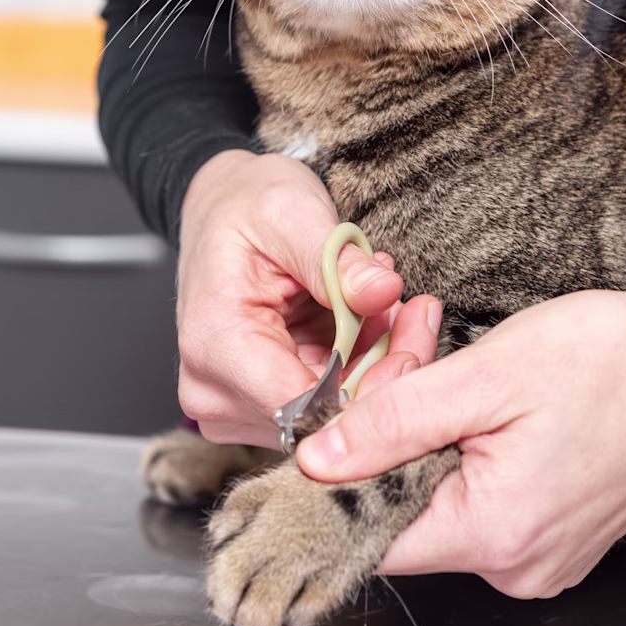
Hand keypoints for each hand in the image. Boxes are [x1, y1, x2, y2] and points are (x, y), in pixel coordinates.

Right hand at [175, 149, 442, 445]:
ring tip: (387, 309)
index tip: (410, 333)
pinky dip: (356, 369)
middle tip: (413, 312)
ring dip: (372, 367)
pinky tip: (367, 324)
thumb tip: (383, 290)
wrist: (221, 209)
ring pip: (331, 417)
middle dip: (380, 369)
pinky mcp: (253, 408)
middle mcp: (212, 391)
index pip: (304, 407)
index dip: (370, 382)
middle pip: (322, 418)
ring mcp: (230, 406)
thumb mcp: (294, 212)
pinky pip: (324, 406)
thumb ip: (337, 258)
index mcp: (215, 344)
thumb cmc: (247, 206)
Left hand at [296, 286, 625, 598]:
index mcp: (494, 535)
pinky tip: (483, 401)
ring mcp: (543, 559)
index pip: (374, 533)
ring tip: (449, 366)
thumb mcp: (484, 374)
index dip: (346, 473)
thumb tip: (317, 461)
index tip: (350, 409)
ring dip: (430, 438)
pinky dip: (470, 454)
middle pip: (408, 513)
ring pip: (444, 504)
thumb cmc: (608, 360)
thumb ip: (392, 422)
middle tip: (413, 352)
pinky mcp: (559, 540)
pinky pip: (485, 506)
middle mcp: (517, 567)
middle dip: (393, 434)